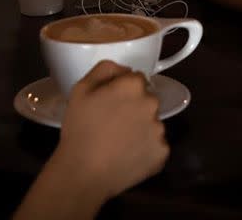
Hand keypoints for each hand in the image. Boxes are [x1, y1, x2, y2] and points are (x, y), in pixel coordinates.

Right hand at [52, 61, 169, 202]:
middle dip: (134, 107)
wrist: (83, 172)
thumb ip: (104, 69)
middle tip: (113, 123)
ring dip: (140, 129)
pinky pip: (156, 146)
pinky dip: (145, 150)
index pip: (136, 79)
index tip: (110, 103)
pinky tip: (127, 155)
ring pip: (152, 123)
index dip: (122, 90)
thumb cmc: (80, 128)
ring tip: (118, 142)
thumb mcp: (81, 89)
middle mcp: (152, 104)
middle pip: (147, 100)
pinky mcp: (162, 153)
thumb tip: (123, 69)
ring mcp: (160, 130)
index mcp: (133, 86)